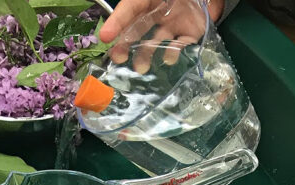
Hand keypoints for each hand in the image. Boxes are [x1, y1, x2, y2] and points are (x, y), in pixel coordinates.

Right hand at [99, 0, 221, 70]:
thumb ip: (140, 3)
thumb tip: (123, 17)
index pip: (129, 8)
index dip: (116, 22)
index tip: (104, 37)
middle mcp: (159, 11)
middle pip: (138, 29)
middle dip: (126, 44)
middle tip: (118, 58)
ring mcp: (174, 23)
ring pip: (156, 41)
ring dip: (147, 54)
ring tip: (142, 67)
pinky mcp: (191, 32)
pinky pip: (181, 45)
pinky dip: (175, 53)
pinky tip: (171, 58)